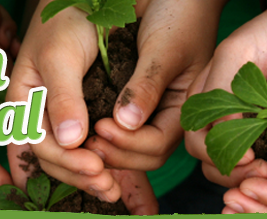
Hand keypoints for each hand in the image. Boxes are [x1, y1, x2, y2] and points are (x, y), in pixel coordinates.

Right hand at [6, 0, 121, 202]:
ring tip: (114, 189)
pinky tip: (118, 176)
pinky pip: (88, 149)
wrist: (89, 4)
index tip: (94, 167)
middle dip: (78, 176)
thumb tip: (70, 141)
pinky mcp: (85, 118)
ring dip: (90, 177)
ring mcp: (62, 119)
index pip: (38, 144)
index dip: (64, 162)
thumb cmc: (66, 23)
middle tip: (109, 186)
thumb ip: (63, 97)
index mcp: (23, 103)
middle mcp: (39, 116)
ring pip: (70, 159)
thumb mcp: (60, 56)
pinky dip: (102, 164)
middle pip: (53, 160)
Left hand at [82, 0, 225, 171]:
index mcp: (185, 108)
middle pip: (144, 155)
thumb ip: (147, 86)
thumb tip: (126, 123)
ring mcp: (154, 111)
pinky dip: (103, 132)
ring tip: (81, 135)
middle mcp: (170, 116)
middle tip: (84, 140)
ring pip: (130, 147)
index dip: (128, 144)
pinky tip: (83, 123)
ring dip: (106, 147)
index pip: (157, 145)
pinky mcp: (136, 101)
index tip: (99, 127)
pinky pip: (119, 128)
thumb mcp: (164, 49)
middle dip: (115, 153)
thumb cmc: (180, 15)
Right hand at [185, 0, 266, 187]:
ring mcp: (252, 127)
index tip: (248, 157)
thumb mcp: (237, 54)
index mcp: (207, 100)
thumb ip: (222, 92)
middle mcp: (225, 118)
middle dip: (235, 173)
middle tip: (263, 172)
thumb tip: (220, 135)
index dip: (217, 156)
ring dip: (253, 177)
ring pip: (240, 168)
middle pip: (214, 162)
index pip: (197, 143)